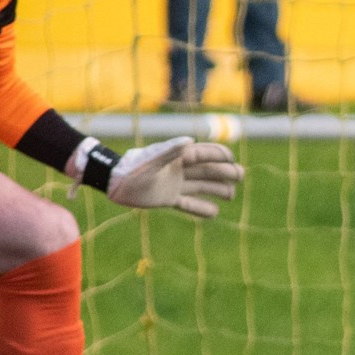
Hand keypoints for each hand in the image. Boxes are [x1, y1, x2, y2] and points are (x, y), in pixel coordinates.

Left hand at [107, 136, 243, 218]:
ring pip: (201, 186)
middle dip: (224, 172)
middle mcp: (178, 169)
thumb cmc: (132, 169)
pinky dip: (201, 208)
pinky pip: (188, 203)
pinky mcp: (168, 198)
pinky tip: (215, 213)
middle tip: (241, 175)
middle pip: (206, 170)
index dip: (219, 155)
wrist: (114, 184)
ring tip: (232, 195)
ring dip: (217, 189)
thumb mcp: (151, 160)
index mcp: (177, 157)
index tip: (233, 159)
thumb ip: (170, 152)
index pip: (203, 154)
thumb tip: (189, 141)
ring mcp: (174, 184)